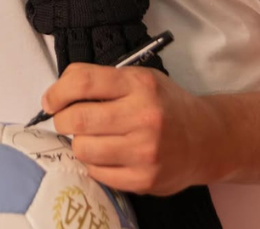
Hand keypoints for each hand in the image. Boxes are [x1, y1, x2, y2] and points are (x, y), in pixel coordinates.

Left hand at [43, 63, 225, 195]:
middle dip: (62, 120)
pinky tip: (108, 156)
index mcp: (140, 85)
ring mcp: (145, 151)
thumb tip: (56, 97)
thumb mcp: (139, 80)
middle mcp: (144, 117)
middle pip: (76, 119)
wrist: (209, 140)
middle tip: (68, 121)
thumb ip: (101, 82)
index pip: (83, 82)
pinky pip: (96, 173)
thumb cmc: (166, 106)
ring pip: (82, 149)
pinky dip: (95, 164)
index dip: (57, 92)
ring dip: (80, 143)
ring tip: (94, 138)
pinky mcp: (145, 180)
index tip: (50, 102)